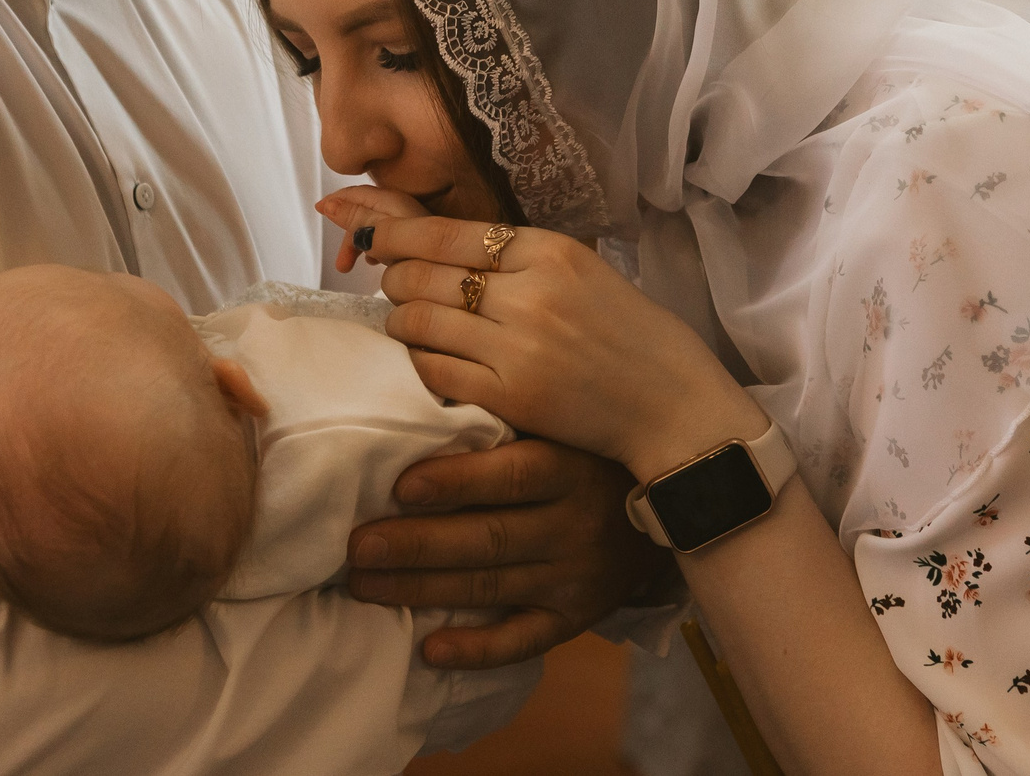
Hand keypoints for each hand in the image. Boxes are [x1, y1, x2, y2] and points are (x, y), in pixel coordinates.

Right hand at [318, 184, 429, 276]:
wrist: (465, 269)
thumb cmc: (423, 251)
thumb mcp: (383, 237)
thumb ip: (359, 220)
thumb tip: (329, 205)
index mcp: (393, 202)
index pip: (357, 193)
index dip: (337, 201)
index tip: (318, 210)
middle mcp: (404, 209)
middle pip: (366, 211)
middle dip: (349, 233)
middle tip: (342, 266)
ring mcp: (416, 225)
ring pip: (379, 228)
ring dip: (363, 244)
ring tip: (357, 267)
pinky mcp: (423, 241)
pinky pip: (392, 240)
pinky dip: (379, 250)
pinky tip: (380, 265)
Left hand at [328, 210, 766, 484]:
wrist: (670, 401)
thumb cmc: (630, 335)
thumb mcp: (583, 271)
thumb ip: (521, 258)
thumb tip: (447, 246)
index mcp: (549, 250)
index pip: (446, 232)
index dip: (397, 232)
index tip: (376, 234)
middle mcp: (530, 291)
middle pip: (424, 273)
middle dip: (394, 277)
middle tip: (391, 283)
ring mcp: (517, 344)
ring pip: (420, 321)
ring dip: (400, 320)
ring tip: (404, 322)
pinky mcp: (510, 394)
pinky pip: (434, 370)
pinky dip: (418, 361)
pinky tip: (424, 359)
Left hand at [345, 436, 674, 668]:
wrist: (674, 500)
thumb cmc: (591, 446)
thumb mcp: (563, 418)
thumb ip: (507, 410)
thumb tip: (425, 380)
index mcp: (570, 467)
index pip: (512, 476)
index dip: (456, 482)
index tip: (400, 486)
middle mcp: (574, 525)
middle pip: (487, 539)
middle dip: (415, 545)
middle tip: (356, 547)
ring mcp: (575, 576)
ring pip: (491, 588)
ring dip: (422, 590)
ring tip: (363, 586)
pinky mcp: (577, 615)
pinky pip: (525, 641)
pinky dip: (478, 649)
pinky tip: (430, 649)